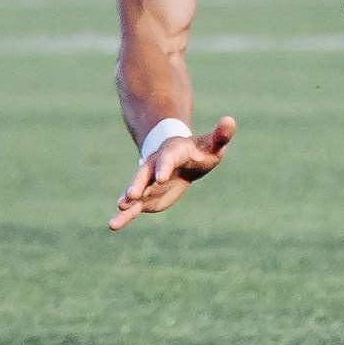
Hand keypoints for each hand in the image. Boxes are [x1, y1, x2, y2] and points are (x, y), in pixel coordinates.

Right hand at [110, 116, 236, 230]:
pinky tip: (113, 224)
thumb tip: (230, 120)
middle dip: (138, 183)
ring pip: (135, 190)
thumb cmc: (199, 151)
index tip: (161, 177)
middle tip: (131, 194)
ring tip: (119, 207)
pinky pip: (134, 207)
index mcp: (172, 153)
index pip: (167, 159)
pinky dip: (124, 215)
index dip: (164, 167)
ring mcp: (148, 182)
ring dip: (127, 198)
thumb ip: (221, 135)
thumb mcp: (212, 144)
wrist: (182, 160)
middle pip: (144, 174)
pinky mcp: (146, 197)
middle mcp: (155, 167)